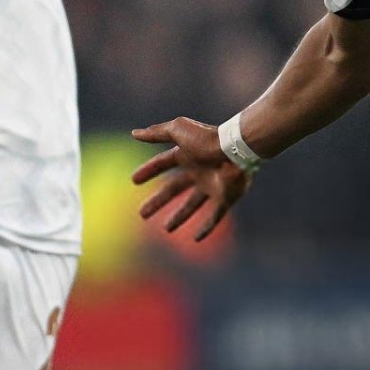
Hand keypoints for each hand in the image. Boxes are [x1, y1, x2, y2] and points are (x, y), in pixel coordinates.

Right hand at [130, 117, 251, 239]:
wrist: (236, 149)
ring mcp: (212, 186)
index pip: (163, 164)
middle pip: (174, 189)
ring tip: (166, 229)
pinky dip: (206, 227)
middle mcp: (199, 171)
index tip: (134, 180)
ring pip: (193, 205)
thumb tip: (135, 133)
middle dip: (158, 201)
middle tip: (142, 214)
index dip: (149, 171)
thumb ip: (156, 133)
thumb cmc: (206, 139)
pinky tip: (196, 238)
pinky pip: (214, 216)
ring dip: (179, 217)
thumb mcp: (177, 131)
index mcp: (187, 155)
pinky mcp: (225, 198)